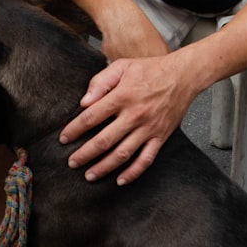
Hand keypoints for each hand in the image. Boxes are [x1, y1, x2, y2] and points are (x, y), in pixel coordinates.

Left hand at [59, 54, 196, 185]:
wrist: (183, 76)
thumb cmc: (150, 70)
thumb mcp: (122, 66)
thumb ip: (100, 82)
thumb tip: (83, 102)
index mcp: (122, 96)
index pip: (91, 117)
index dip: (75, 130)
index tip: (64, 139)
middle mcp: (135, 115)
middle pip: (104, 140)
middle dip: (85, 154)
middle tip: (72, 163)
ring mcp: (148, 129)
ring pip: (122, 153)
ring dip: (104, 167)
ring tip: (89, 175)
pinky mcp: (160, 137)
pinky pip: (146, 159)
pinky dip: (134, 172)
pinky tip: (121, 180)